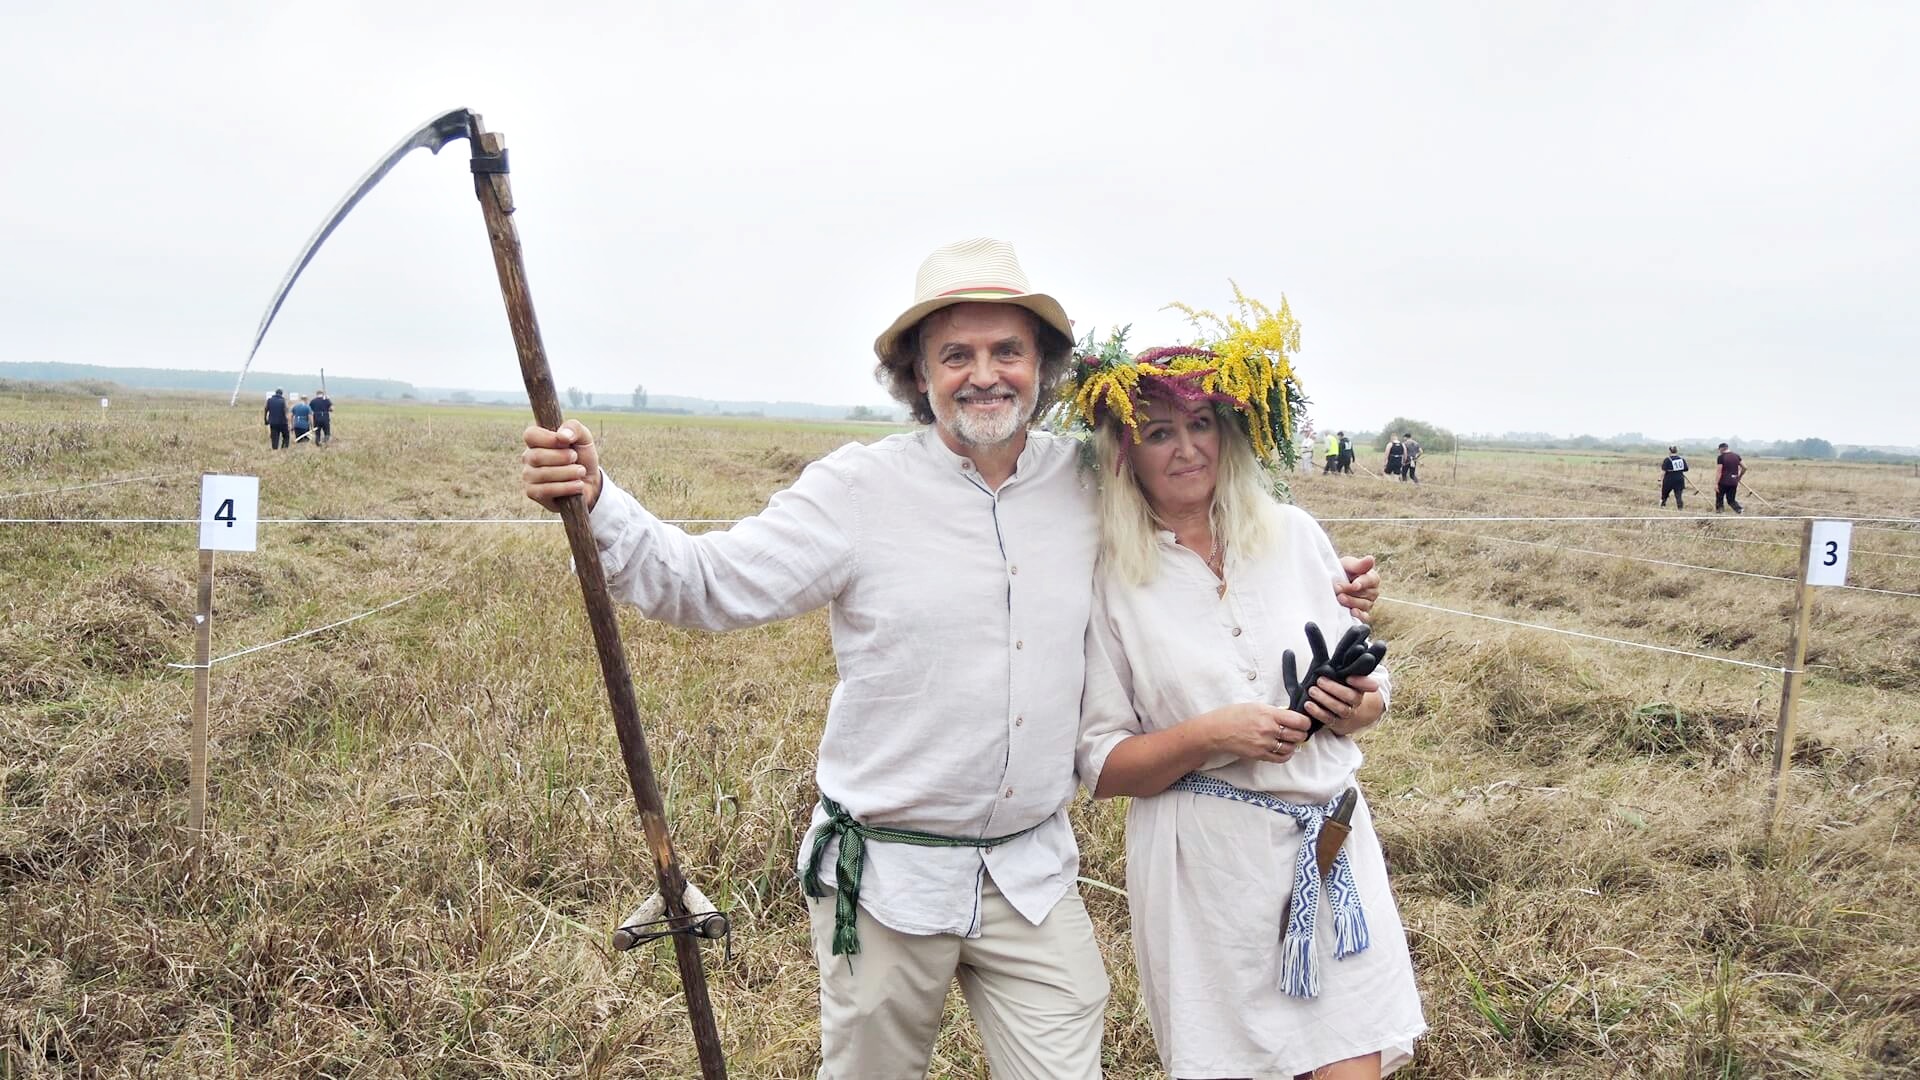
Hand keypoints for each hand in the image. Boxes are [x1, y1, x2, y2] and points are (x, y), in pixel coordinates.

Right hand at [522, 420, 601, 510]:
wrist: (590, 482)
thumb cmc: (582, 456)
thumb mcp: (584, 438)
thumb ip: (574, 428)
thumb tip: (562, 436)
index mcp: (536, 441)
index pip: (530, 435)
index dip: (548, 438)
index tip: (566, 442)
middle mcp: (528, 457)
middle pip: (536, 456)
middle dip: (562, 457)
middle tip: (576, 458)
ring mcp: (528, 476)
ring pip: (543, 474)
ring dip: (568, 473)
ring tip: (581, 472)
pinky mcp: (532, 493)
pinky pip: (545, 490)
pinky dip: (566, 487)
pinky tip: (578, 485)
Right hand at [1196, 702, 1311, 764]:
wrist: (1217, 731)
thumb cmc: (1233, 715)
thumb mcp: (1256, 706)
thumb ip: (1274, 711)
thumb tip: (1289, 715)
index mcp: (1269, 714)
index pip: (1299, 721)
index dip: (1305, 722)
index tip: (1304, 722)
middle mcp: (1269, 730)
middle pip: (1298, 735)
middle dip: (1301, 733)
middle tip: (1299, 731)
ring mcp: (1265, 744)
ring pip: (1291, 747)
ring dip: (1293, 744)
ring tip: (1290, 740)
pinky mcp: (1260, 755)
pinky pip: (1281, 758)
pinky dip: (1286, 754)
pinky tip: (1284, 749)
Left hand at [1304, 674, 1383, 735]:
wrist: (1346, 713)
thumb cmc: (1341, 688)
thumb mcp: (1344, 676)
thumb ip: (1345, 666)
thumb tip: (1350, 646)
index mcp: (1360, 687)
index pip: (1366, 684)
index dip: (1360, 682)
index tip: (1349, 677)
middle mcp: (1357, 701)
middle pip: (1351, 696)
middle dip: (1335, 688)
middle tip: (1320, 680)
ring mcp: (1348, 714)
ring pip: (1340, 709)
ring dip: (1325, 699)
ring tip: (1312, 690)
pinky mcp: (1337, 723)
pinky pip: (1329, 719)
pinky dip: (1318, 712)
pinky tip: (1308, 705)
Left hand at [1336, 554, 1379, 622]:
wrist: (1332, 582)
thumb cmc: (1343, 571)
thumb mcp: (1348, 564)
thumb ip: (1359, 564)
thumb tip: (1370, 559)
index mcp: (1372, 578)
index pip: (1370, 581)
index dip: (1362, 583)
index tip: (1354, 584)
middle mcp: (1373, 592)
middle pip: (1366, 594)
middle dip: (1351, 592)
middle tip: (1338, 590)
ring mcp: (1368, 604)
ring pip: (1364, 605)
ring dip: (1351, 602)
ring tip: (1340, 598)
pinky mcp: (1361, 613)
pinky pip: (1364, 617)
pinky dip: (1360, 616)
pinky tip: (1352, 613)